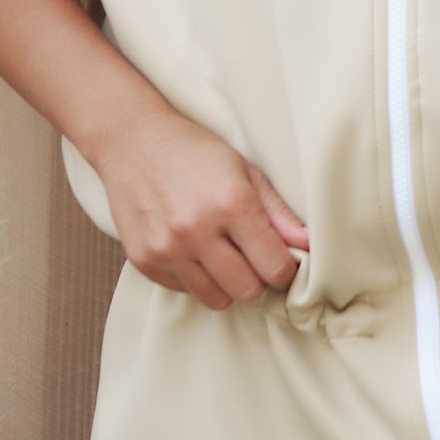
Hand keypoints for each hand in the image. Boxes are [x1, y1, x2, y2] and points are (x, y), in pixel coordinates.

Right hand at [97, 105, 309, 309]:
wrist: (132, 140)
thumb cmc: (194, 152)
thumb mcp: (244, 170)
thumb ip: (277, 211)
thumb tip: (307, 244)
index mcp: (231, 203)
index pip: (275, 267)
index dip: (285, 268)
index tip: (281, 260)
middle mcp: (197, 230)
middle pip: (248, 291)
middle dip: (257, 279)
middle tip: (252, 258)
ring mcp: (167, 248)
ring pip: (217, 299)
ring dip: (226, 284)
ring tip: (222, 255)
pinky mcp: (144, 260)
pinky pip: (184, 290)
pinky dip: (195, 278)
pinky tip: (192, 249)